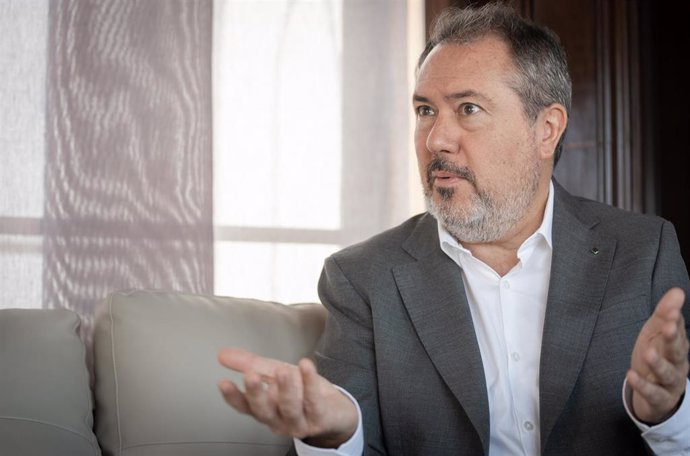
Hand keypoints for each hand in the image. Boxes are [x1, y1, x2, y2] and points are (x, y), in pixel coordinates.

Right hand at [218, 348, 357, 447]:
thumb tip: (223, 354)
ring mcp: (300, 422)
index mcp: (266, 409)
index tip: (223, 382)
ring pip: (290, 408)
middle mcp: (279, 420)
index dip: (233, 396)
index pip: (245, 406)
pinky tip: (306, 365)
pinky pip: (314, 401)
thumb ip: (250, 364)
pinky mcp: (321, 419)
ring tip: (282, 371)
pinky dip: (310, 382)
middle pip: (264, 410)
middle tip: (250, 375)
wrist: (336, 411)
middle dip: (256, 394)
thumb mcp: (275, 374)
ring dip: (285, 389)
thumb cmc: (302, 392)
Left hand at [627, 287, 688, 423]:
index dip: (675, 321)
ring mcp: (670, 382)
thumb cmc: (657, 356)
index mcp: (677, 345)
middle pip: (678, 352)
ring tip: (648, 353)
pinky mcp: (659, 398)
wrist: (655, 394)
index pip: (678, 331)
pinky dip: (643, 385)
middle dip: (674, 339)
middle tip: (668, 327)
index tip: (671, 311)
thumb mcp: (656, 333)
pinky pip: (653, 393)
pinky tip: (631, 374)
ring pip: (667, 373)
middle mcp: (678, 363)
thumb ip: (665, 314)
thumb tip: (677, 291)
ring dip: (659, 363)